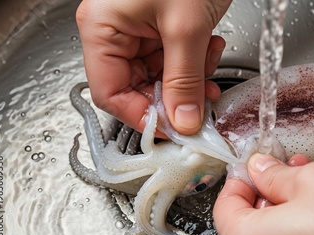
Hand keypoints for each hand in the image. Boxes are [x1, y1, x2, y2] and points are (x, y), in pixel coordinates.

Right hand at [76, 0, 230, 134]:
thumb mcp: (186, 28)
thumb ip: (184, 80)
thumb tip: (183, 121)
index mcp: (103, 28)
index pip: (110, 93)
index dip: (142, 117)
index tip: (173, 129)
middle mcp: (115, 30)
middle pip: (136, 87)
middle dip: (172, 98)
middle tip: (199, 105)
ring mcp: (138, 28)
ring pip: (159, 76)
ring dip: (189, 79)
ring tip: (210, 65)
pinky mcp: (160, 26)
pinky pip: (173, 59)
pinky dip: (195, 63)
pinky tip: (210, 48)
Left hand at [213, 153, 313, 234]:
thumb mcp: (309, 179)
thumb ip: (275, 174)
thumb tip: (260, 169)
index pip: (224, 206)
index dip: (239, 179)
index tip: (254, 165)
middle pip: (249, 220)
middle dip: (269, 188)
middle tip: (286, 167)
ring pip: (274, 232)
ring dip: (289, 202)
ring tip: (313, 179)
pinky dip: (302, 223)